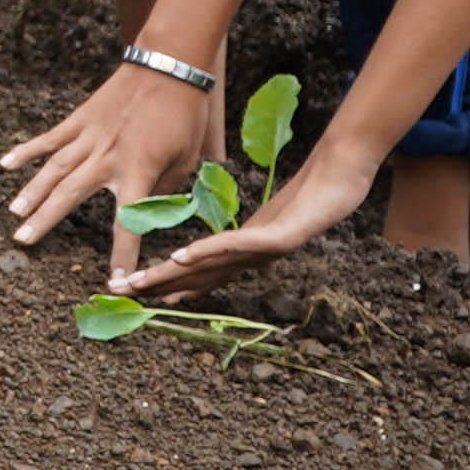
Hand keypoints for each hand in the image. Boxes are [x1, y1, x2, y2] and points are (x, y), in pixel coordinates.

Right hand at [1, 61, 223, 248]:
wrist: (169, 68)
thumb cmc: (184, 116)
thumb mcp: (187, 159)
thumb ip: (164, 189)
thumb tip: (146, 211)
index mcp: (138, 172)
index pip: (126, 223)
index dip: (121, 254)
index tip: (115, 281)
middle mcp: (107, 157)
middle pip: (70, 195)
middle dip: (45, 220)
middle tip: (23, 241)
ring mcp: (89, 137)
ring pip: (54, 168)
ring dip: (32, 191)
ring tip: (13, 213)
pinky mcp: (80, 119)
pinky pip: (50, 138)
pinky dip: (27, 150)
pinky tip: (6, 164)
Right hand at [116, 134, 373, 299]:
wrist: (346, 176)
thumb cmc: (317, 193)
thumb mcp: (281, 217)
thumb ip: (258, 236)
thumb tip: (243, 252)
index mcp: (249, 252)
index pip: (203, 272)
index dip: (171, 283)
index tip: (140, 291)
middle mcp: (255, 258)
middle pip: (199, 274)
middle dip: (159, 284)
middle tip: (123, 294)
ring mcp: (268, 250)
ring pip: (212, 266)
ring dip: (175, 277)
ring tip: (145, 284)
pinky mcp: (282, 238)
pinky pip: (235, 246)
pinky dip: (206, 252)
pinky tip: (181, 256)